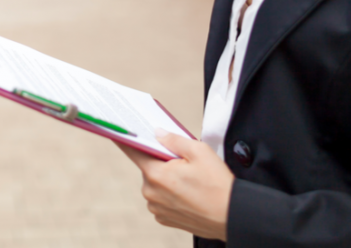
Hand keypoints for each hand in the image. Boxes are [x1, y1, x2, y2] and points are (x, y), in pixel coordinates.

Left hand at [118, 130, 233, 240]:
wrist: (232, 216)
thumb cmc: (217, 185)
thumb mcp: (199, 151)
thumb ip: (173, 140)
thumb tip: (157, 133)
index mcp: (155, 174)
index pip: (133, 151)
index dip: (127, 140)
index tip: (118, 132)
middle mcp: (151, 193)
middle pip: (148, 168)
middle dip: (161, 162)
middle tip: (182, 162)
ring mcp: (157, 208)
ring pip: (155, 184)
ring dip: (167, 180)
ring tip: (190, 181)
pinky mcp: (164, 218)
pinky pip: (161, 199)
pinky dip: (171, 194)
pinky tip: (188, 194)